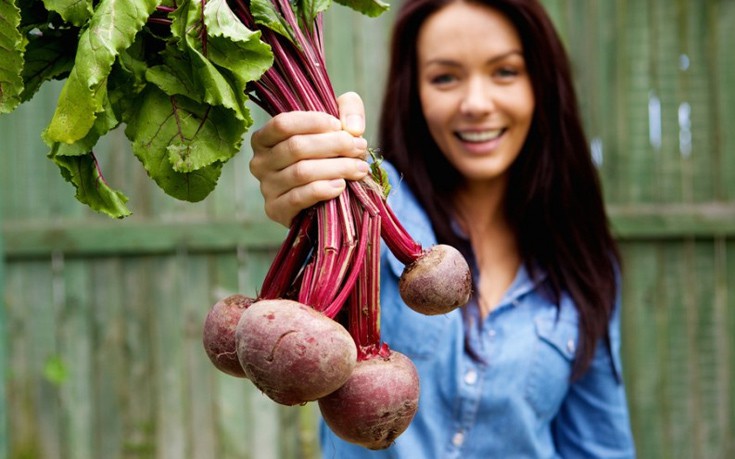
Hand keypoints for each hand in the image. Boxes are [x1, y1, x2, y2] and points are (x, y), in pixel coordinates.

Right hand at [249, 92, 369, 226]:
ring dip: (336, 168)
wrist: (324, 198)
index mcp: (265, 138)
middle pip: (296, 147)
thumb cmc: (327, 155)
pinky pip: (299, 197)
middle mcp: (259, 162)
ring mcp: (266, 187)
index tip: (340, 126)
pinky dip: (323, 190)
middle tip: (359, 147)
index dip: (314, 122)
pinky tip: (341, 185)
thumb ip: (348, 109)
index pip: (283, 124)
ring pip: (301, 172)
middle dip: (334, 145)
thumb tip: (352, 128)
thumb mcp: (337, 124)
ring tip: (359, 168)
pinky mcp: (276, 209)